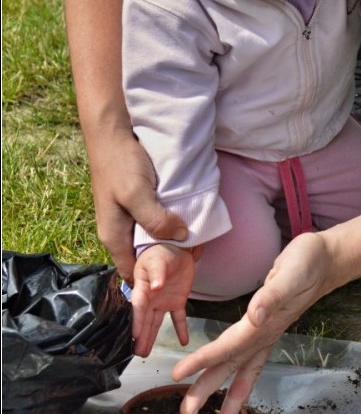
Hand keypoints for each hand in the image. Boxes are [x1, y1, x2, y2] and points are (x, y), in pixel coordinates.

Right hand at [87, 128, 187, 283]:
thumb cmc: (120, 165)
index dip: (152, 279)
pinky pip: (154, 225)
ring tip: (194, 242)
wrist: (113, 134)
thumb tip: (181, 237)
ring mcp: (129, 220)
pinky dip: (169, 227)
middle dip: (167, 261)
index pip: (132, 273)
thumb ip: (156, 220)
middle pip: (144, 258)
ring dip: (170, 243)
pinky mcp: (138, 208)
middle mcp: (120, 233)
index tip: (178, 276)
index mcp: (114, 237)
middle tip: (194, 256)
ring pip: (151, 241)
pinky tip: (186, 224)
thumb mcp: (137, 194)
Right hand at [131, 243, 197, 356]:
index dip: (136, 321)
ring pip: (156, 322)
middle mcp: (151, 298)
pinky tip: (183, 341)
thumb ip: (157, 273)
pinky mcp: (177, 301)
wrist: (178, 247)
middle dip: (141, 335)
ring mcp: (163, 301)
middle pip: (145, 319)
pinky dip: (181, 329)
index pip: (138, 307)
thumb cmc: (162, 251)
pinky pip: (178, 318)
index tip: (134, 335)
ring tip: (145, 353)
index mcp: (143, 288)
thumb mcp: (158, 260)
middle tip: (137, 353)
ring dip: (152, 336)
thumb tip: (156, 286)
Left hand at [173, 231, 332, 413]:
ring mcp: (269, 334)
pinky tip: (235, 385)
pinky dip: (241, 376)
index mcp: (264, 323)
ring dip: (229, 395)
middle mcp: (266, 334)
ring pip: (244, 370)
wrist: (328, 261)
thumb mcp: (290, 274)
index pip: (229, 347)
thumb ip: (272, 296)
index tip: (178, 375)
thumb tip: (254, 316)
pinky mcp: (269, 327)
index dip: (203, 361)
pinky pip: (251, 360)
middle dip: (209, 391)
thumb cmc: (308, 263)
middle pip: (233, 366)